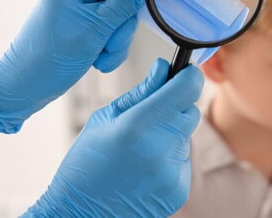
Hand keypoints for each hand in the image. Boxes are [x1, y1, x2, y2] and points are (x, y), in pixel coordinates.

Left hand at [0, 0, 143, 132]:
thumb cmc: (49, 56)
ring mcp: (82, 12)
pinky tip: (99, 62)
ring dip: (117, 41)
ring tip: (102, 56)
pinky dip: (110, 49)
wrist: (26, 87)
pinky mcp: (86, 29)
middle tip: (113, 41)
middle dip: (123, 23)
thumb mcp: (94, 29)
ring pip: (119, 17)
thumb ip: (123, 4)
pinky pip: (112, 32)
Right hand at [23, 58, 202, 216]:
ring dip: (171, 135)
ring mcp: (172, 172)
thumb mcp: (105, 118)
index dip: (188, 77)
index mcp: (139, 125)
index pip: (186, 89)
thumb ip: (141, 92)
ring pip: (186, 137)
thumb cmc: (86, 163)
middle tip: (150, 117)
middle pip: (190, 111)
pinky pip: (183, 161)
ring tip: (141, 148)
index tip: (185, 74)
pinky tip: (145, 167)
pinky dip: (169, 158)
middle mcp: (161, 149)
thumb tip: (163, 68)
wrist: (81, 214)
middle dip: (175, 107)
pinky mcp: (179, 189)